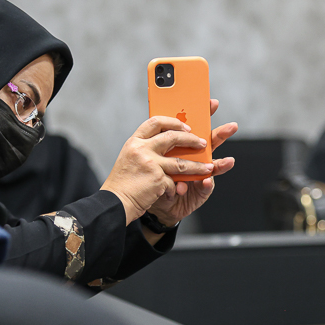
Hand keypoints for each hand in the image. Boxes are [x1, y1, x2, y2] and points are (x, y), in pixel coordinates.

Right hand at [101, 108, 215, 223]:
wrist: (115, 203)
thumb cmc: (123, 183)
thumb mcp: (129, 158)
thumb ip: (145, 149)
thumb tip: (168, 141)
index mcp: (134, 142)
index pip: (155, 122)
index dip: (173, 122)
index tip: (185, 127)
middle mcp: (141, 150)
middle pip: (172, 137)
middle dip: (191, 140)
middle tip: (202, 142)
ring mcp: (150, 164)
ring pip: (181, 163)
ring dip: (198, 166)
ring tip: (209, 168)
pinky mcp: (157, 179)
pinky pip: (174, 182)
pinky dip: (175, 188)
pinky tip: (175, 192)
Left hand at [147, 101, 236, 227]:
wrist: (156, 205)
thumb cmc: (156, 179)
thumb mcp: (155, 157)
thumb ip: (161, 143)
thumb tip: (164, 125)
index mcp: (184, 148)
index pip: (196, 129)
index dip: (204, 116)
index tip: (211, 102)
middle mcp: (195, 160)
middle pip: (210, 145)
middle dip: (222, 135)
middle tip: (232, 127)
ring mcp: (199, 175)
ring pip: (213, 167)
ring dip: (222, 163)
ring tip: (228, 161)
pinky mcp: (199, 192)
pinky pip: (204, 188)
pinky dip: (206, 185)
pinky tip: (206, 180)